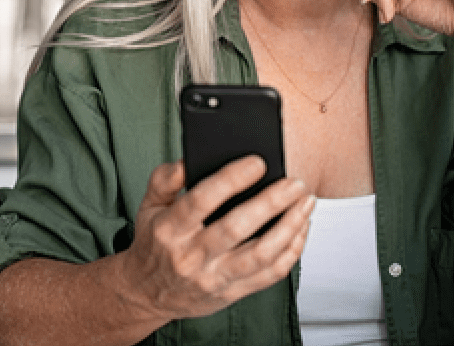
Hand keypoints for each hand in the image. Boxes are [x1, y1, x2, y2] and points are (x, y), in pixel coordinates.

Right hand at [116, 157, 313, 320]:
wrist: (148, 293)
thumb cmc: (154, 244)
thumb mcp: (148, 206)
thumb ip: (164, 179)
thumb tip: (187, 160)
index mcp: (169, 229)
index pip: (201, 200)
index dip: (231, 180)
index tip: (257, 163)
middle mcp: (191, 256)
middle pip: (236, 228)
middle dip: (271, 203)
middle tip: (294, 183)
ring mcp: (213, 277)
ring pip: (260, 254)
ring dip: (289, 227)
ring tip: (306, 203)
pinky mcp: (232, 293)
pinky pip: (270, 274)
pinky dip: (292, 251)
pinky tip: (300, 229)